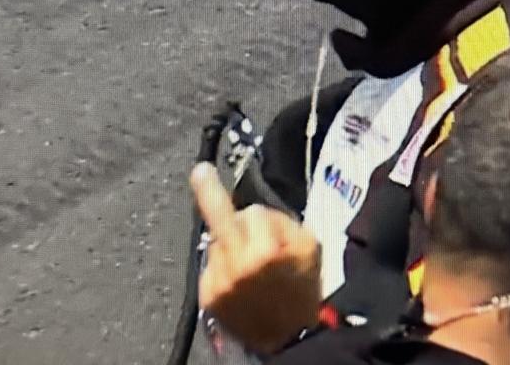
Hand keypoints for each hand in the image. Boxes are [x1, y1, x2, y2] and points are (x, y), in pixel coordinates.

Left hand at [190, 162, 321, 353]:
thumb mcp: (310, 249)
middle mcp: (238, 265)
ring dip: (230, 244)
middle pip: (220, 216)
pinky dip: (222, 265)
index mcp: (266, 251)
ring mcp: (219, 281)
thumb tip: (257, 212)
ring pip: (217, 241)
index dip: (264, 218)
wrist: (289, 338)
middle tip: (199, 171)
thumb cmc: (302, 291)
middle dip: (208, 191)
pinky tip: (238, 278)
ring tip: (250, 264)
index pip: (254, 212)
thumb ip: (284, 223)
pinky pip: (211, 265)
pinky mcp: (208, 295)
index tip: (224, 177)